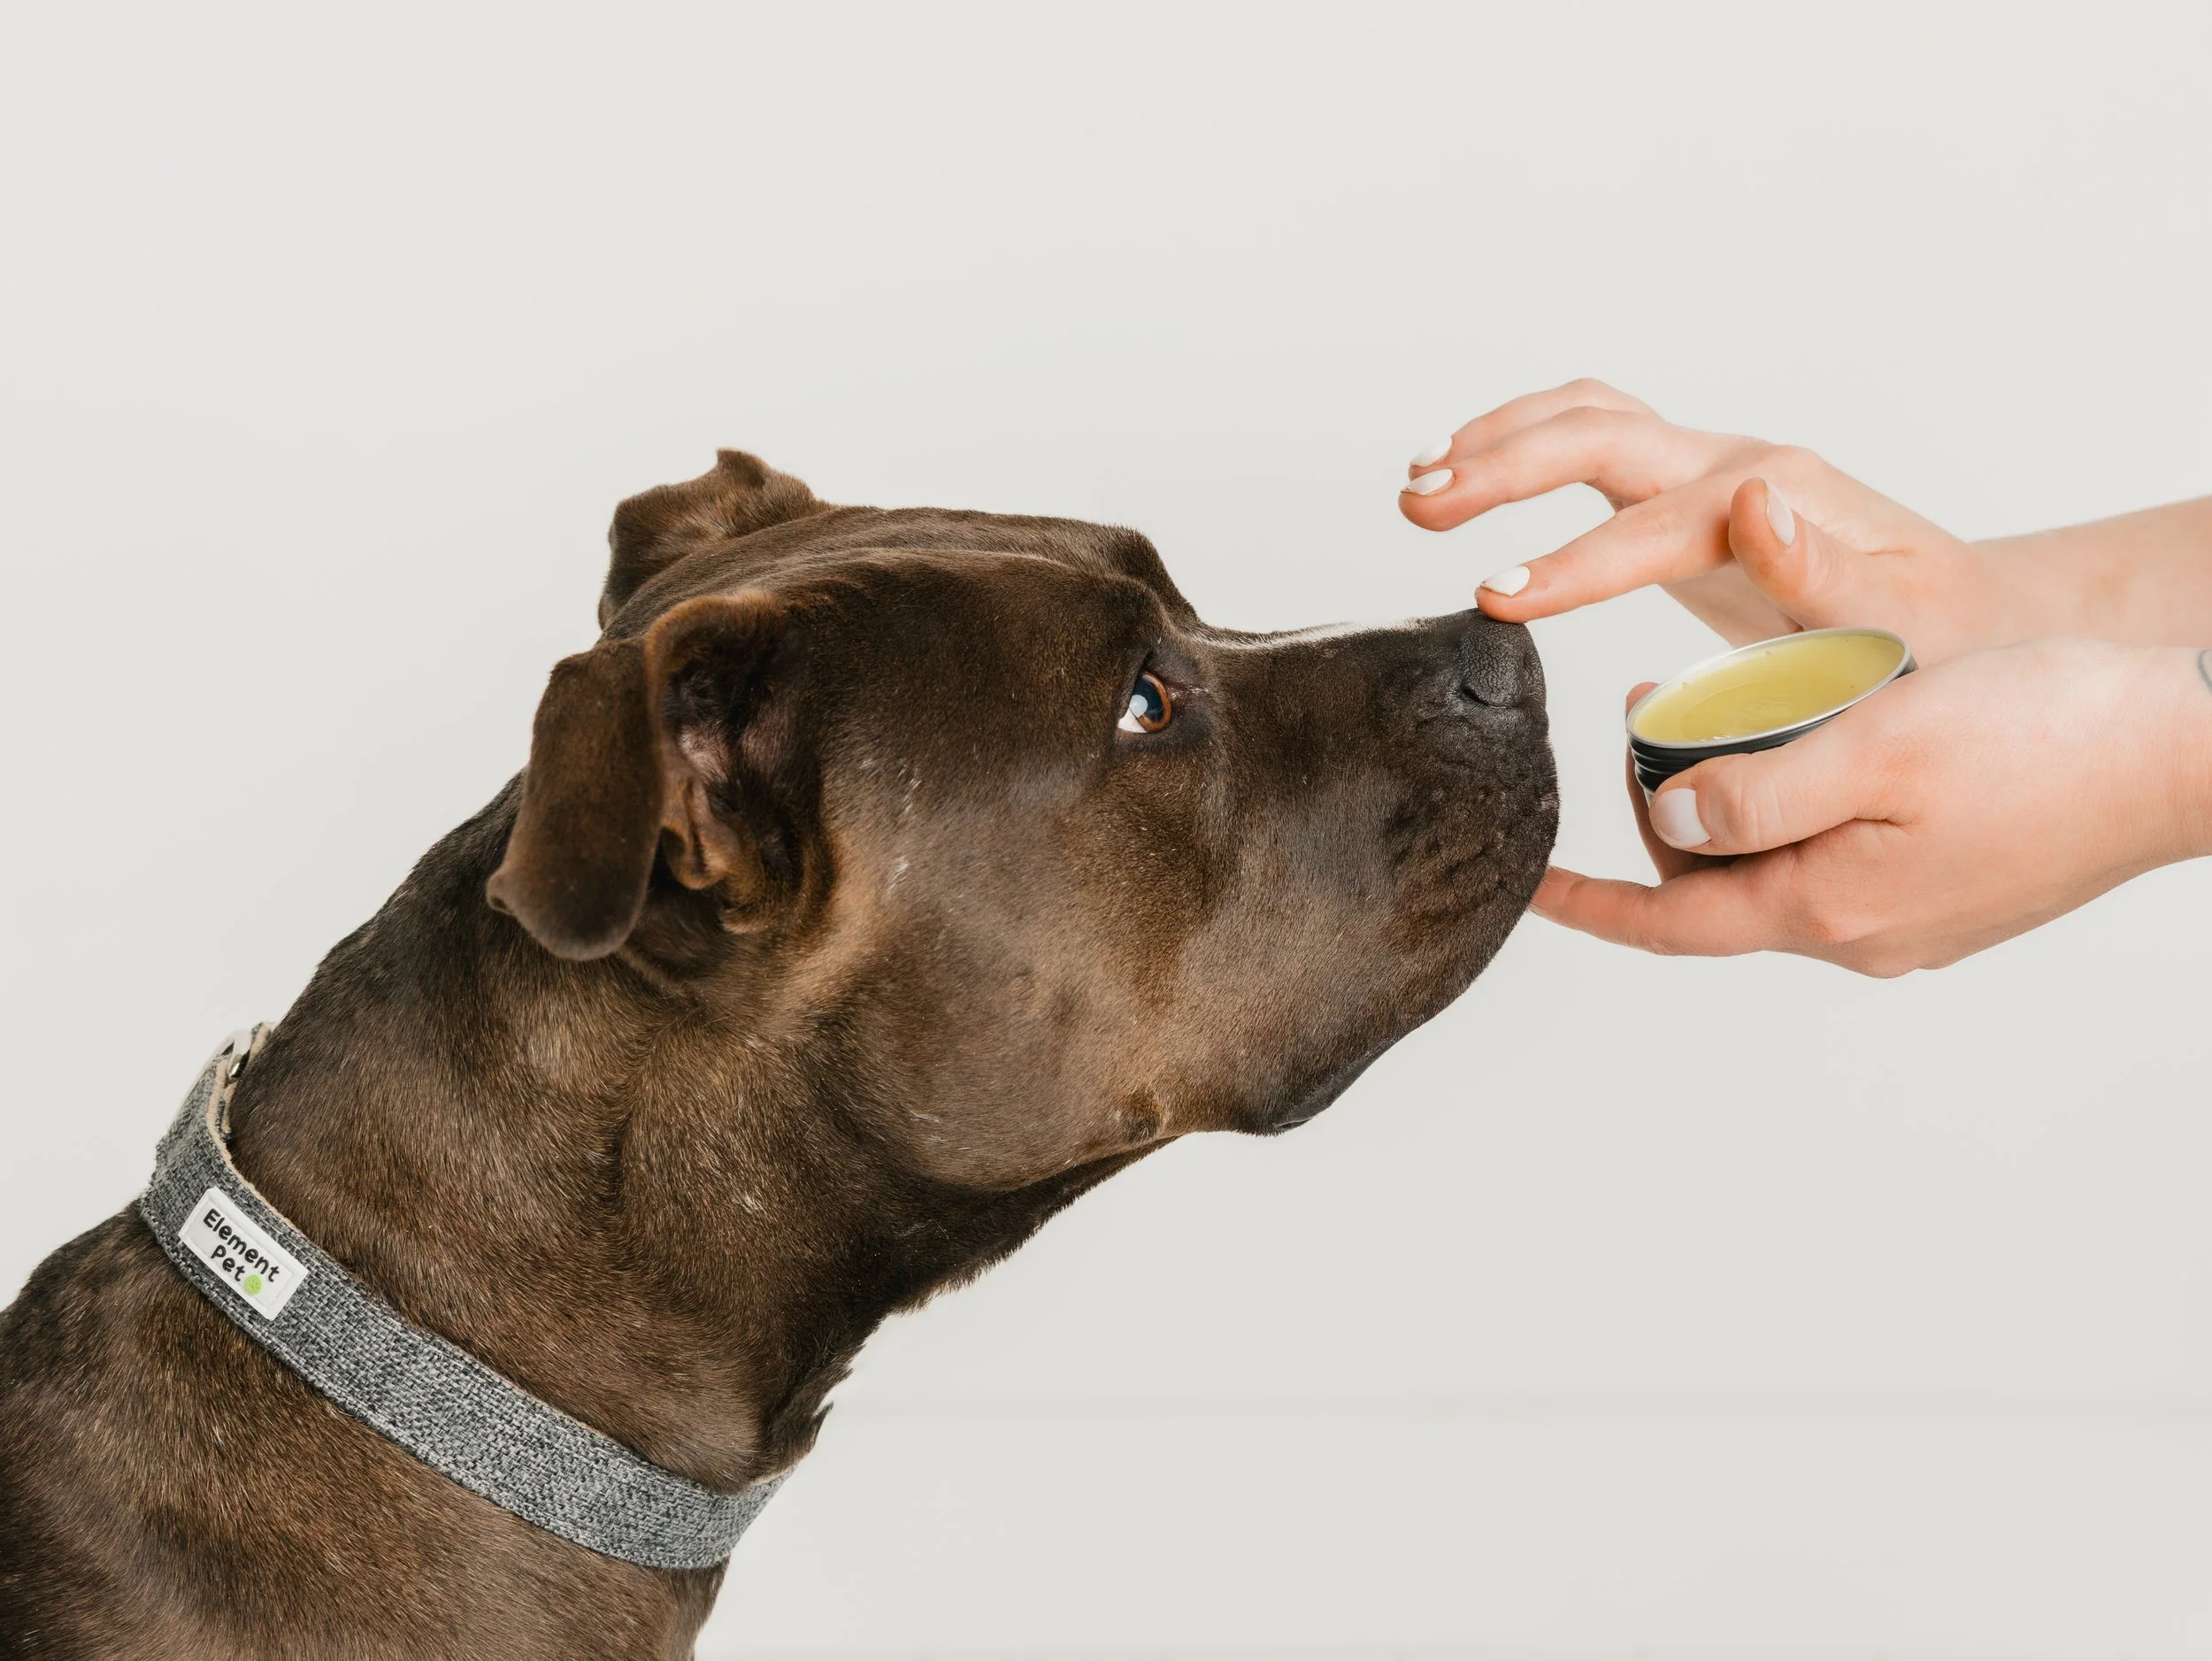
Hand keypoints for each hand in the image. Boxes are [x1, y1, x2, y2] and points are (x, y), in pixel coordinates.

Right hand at [1399, 379, 2018, 662]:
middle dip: (1504, 465)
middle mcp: (1738, 468)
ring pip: (1587, 419)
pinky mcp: (1683, 496)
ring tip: (1419, 486)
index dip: (1571, 562)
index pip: (1653, 519)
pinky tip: (1463, 479)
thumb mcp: (1903, 626)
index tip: (1495, 601)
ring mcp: (1708, 473)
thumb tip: (1750, 503)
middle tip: (1420, 505)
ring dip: (1498, 440)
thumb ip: (1828, 575)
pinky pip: (1591, 448)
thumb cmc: (1939, 647)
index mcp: (1782, 503)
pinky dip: (1521, 448)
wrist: (1969, 622)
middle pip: (1601, 433)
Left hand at [1534, 641, 2211, 975]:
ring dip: (1732, 797)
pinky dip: (1798, 801)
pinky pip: (1837, 855)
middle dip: (1664, 807)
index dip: (1587, 902)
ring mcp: (1910, 920)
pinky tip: (1815, 735)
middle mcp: (1863, 935)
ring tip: (1727, 702)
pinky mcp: (1949, 890)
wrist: (2195, 750)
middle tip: (1652, 708)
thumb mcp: (1877, 741)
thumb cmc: (2049, 733)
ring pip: (1775, 865)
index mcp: (1830, 907)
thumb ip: (1759, 789)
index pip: (1669, 920)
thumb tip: (1673, 816)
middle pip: (1714, 885)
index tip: (1523, 884)